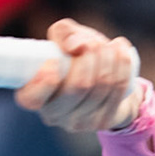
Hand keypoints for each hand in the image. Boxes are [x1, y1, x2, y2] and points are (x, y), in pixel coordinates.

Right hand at [14, 19, 143, 131]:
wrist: (104, 77)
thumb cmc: (75, 55)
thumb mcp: (64, 38)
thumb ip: (64, 33)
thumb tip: (76, 46)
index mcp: (32, 95)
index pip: (32, 98)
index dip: (45, 81)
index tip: (54, 60)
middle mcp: (53, 115)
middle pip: (78, 86)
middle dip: (90, 56)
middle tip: (93, 43)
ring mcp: (78, 122)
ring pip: (102, 85)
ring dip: (108, 58)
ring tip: (108, 45)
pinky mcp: (103, 121)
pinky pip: (119, 88)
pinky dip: (123, 64)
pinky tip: (120, 50)